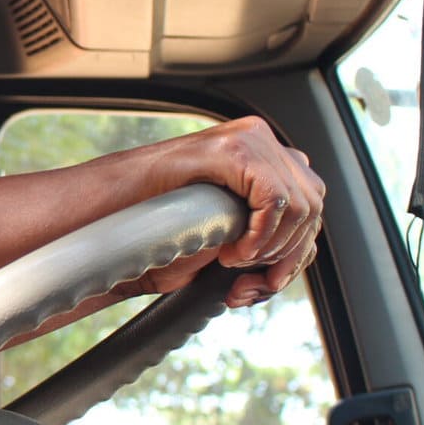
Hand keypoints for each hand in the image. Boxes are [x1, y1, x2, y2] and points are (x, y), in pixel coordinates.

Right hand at [132, 117, 324, 309]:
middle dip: (285, 259)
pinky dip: (260, 235)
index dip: (292, 258)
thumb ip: (267, 237)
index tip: (257, 285)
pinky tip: (230, 250)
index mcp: (264, 159)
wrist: (111, 220)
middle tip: (246, 284)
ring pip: (301, 206)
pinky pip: (275, 199)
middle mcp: (262, 142)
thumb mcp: (227, 237)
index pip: (310, 210)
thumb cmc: (159, 229)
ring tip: (233, 262)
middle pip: (312, 208)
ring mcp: (249, 139)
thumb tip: (300, 259)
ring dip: (271, 249)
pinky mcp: (233, 148)